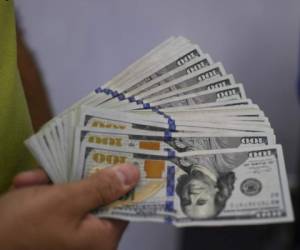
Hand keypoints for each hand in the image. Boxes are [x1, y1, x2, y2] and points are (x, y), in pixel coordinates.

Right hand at [0, 164, 138, 249]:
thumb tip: (133, 173)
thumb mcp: (64, 201)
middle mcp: (90, 240)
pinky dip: (42, 193)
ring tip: (33, 179)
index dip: (119, 176)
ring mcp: (71, 234)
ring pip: (74, 196)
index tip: (114, 154)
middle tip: (68, 159)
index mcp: (101, 238)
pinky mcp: (53, 228)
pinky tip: (24, 185)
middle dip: (75, 177)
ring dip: (53, 183)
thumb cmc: (23, 226)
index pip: (124, 202)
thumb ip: (101, 186)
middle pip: (96, 196)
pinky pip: (57, 203)